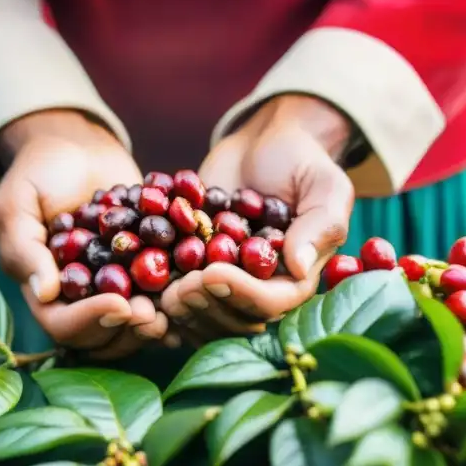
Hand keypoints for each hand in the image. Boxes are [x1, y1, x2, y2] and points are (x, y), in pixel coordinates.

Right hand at [0, 110, 167, 358]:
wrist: (80, 149)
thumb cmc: (39, 172)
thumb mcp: (17, 202)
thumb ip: (23, 246)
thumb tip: (43, 292)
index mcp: (43, 290)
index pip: (61, 324)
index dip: (90, 320)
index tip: (120, 306)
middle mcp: (78, 300)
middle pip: (100, 338)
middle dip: (128, 329)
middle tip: (153, 314)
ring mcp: (112, 290)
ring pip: (132, 327)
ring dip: (154, 323)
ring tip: (175, 307)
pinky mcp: (143, 273)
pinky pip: (158, 299)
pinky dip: (176, 302)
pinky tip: (194, 293)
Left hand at [161, 95, 354, 339]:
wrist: (262, 145)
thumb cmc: (301, 161)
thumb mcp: (325, 185)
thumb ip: (321, 225)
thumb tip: (300, 268)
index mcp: (296, 279)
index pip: (270, 303)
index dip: (241, 295)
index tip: (214, 274)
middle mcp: (261, 290)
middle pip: (234, 320)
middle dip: (206, 306)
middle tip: (180, 286)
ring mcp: (226, 285)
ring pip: (203, 318)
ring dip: (182, 310)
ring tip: (162, 287)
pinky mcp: (196, 273)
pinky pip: (180, 299)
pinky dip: (160, 297)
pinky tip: (141, 285)